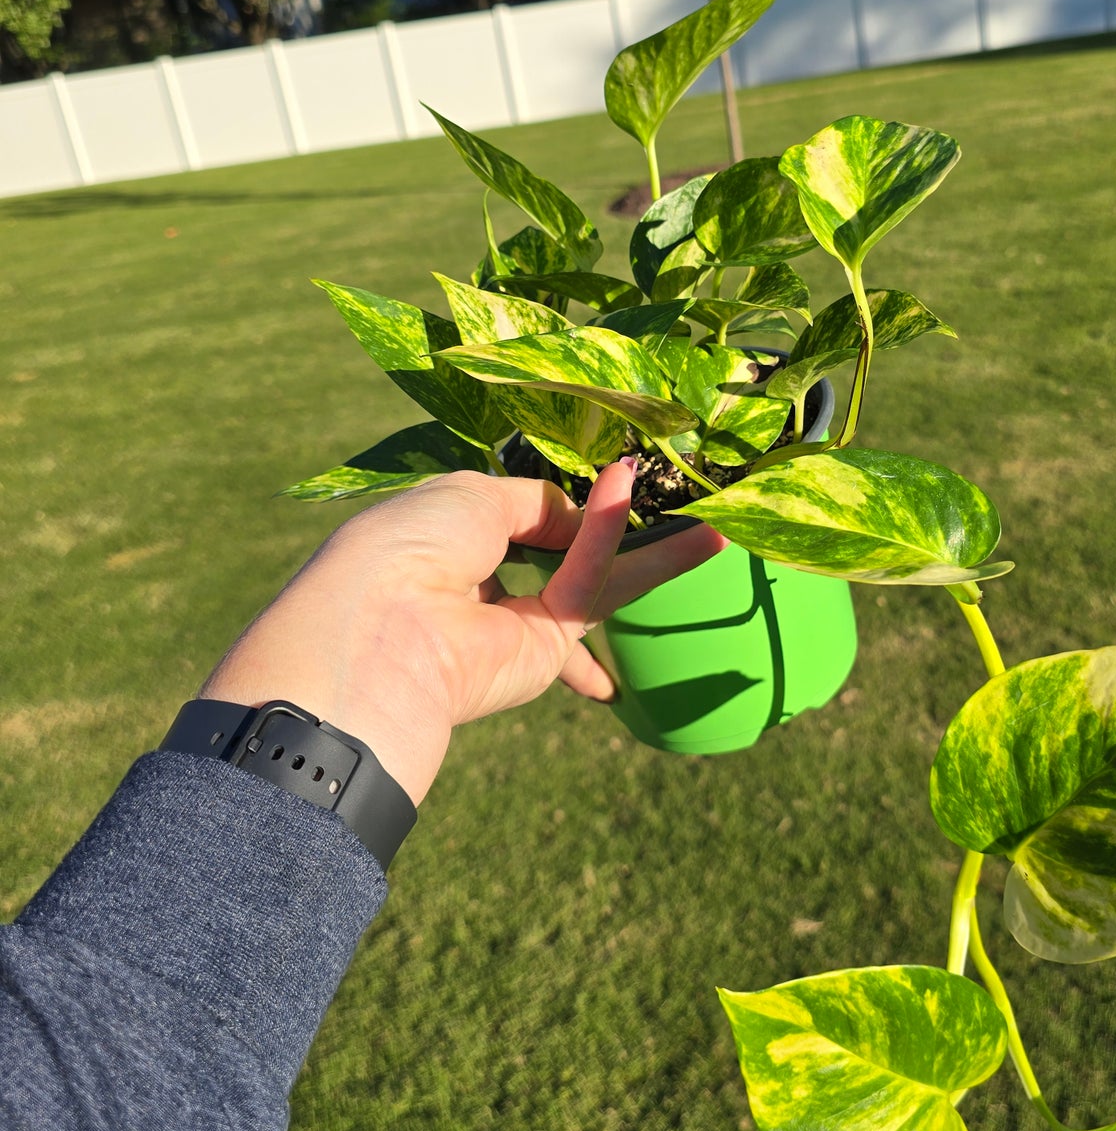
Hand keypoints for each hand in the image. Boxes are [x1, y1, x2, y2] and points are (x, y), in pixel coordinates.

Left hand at [200, 462, 723, 805]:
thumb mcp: (476, 495)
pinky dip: (614, 544)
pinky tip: (674, 525)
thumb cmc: (409, 543)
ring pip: (598, 583)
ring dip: (656, 558)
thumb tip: (583, 515)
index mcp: (447, 536)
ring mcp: (515, 623)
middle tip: (678, 515)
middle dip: (615, 537)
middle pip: (564, 555)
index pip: (515, 516)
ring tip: (716, 536)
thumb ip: (539, 503)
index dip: (559, 501)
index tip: (609, 478)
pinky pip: (589, 586)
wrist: (385, 626)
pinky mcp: (544, 651)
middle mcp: (482, 581)